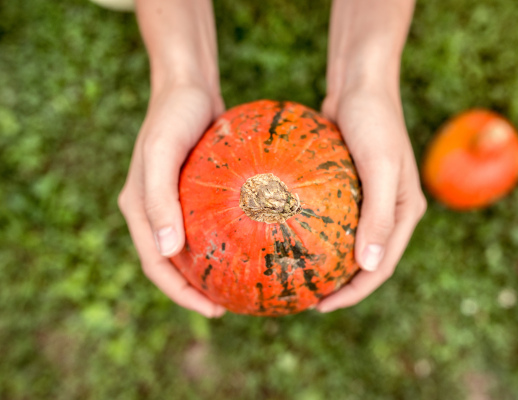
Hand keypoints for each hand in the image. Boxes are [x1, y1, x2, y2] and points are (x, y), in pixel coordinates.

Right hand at [118, 84, 226, 317]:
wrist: (188, 87)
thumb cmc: (174, 117)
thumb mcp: (163, 153)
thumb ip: (159, 199)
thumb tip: (166, 250)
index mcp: (138, 209)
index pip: (156, 265)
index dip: (180, 294)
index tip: (214, 310)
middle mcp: (152, 211)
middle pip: (170, 264)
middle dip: (194, 290)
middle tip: (228, 306)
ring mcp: (171, 202)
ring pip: (187, 247)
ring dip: (206, 271)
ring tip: (236, 285)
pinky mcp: (191, 191)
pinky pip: (204, 225)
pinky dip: (219, 242)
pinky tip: (246, 246)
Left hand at [317, 84, 426, 312]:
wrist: (360, 84)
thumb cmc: (373, 122)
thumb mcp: (379, 168)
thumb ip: (378, 216)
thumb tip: (368, 266)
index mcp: (405, 213)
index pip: (381, 265)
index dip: (355, 292)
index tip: (322, 306)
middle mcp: (391, 210)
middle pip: (367, 259)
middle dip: (342, 284)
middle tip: (308, 299)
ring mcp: (371, 198)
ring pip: (350, 241)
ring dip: (331, 261)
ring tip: (301, 276)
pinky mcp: (352, 185)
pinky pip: (335, 217)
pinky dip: (320, 233)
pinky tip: (293, 238)